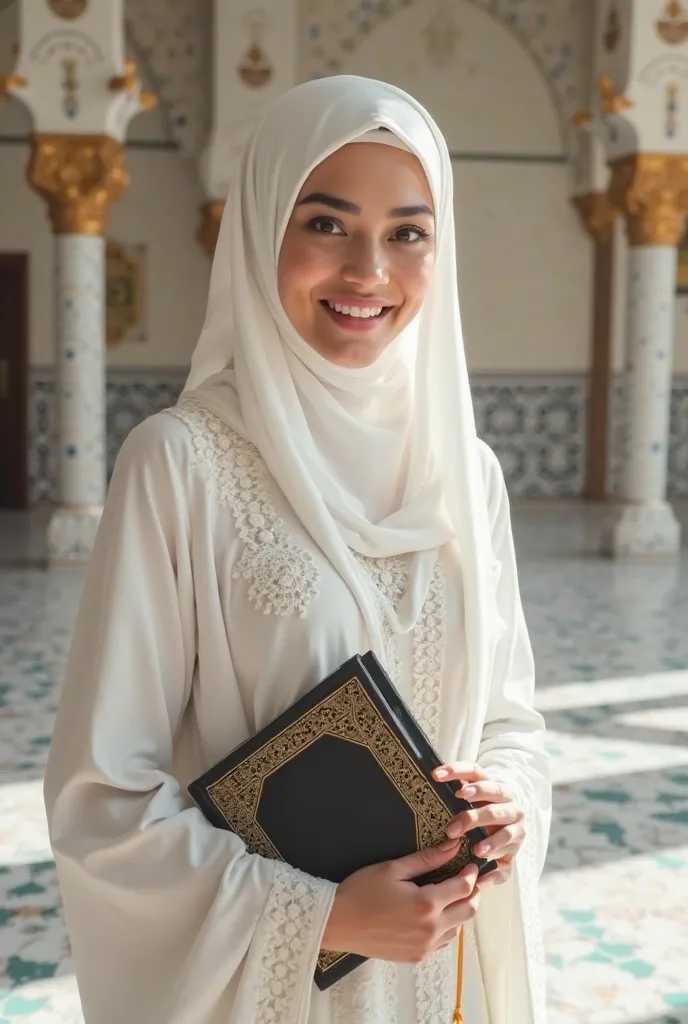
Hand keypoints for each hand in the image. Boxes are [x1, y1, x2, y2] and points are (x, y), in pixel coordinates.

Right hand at [322, 841, 480, 962]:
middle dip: (473, 893)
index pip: (464, 888)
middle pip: (469, 911)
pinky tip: (434, 914)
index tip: (470, 863)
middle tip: (467, 878)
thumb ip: (426, 859)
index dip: (471, 874)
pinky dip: (447, 927)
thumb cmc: (361, 891)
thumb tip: (452, 846)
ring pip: (459, 928)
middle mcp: (430, 929)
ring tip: (449, 894)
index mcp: (426, 904)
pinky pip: (443, 942)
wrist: (337, 923)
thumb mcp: (393, 868)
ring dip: (460, 910)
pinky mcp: (416, 957)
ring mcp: (424, 947)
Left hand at [433, 761, 525, 887]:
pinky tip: (482, 879)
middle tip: (451, 829)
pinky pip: (507, 866)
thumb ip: (456, 790)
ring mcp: (516, 830)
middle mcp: (510, 806)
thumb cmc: (479, 809)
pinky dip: (495, 874)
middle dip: (473, 817)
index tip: (436, 777)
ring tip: (476, 851)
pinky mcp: (514, 854)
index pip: (476, 773)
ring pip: (506, 835)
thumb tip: (430, 779)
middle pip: (494, 808)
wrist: (508, 826)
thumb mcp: (471, 797)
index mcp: (495, 786)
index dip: (457, 772)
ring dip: (491, 843)